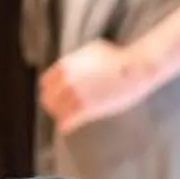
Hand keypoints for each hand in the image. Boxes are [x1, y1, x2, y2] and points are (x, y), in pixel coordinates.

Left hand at [40, 40, 159, 133]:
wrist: (135, 69)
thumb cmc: (118, 57)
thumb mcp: (91, 51)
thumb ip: (76, 60)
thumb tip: (72, 64)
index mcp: (65, 66)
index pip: (44, 83)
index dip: (49, 90)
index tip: (53, 95)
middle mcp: (66, 81)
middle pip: (47, 99)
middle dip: (52, 104)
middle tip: (58, 109)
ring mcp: (75, 96)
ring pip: (56, 112)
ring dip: (60, 115)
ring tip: (64, 118)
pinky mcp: (86, 109)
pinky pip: (66, 122)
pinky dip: (66, 125)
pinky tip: (66, 127)